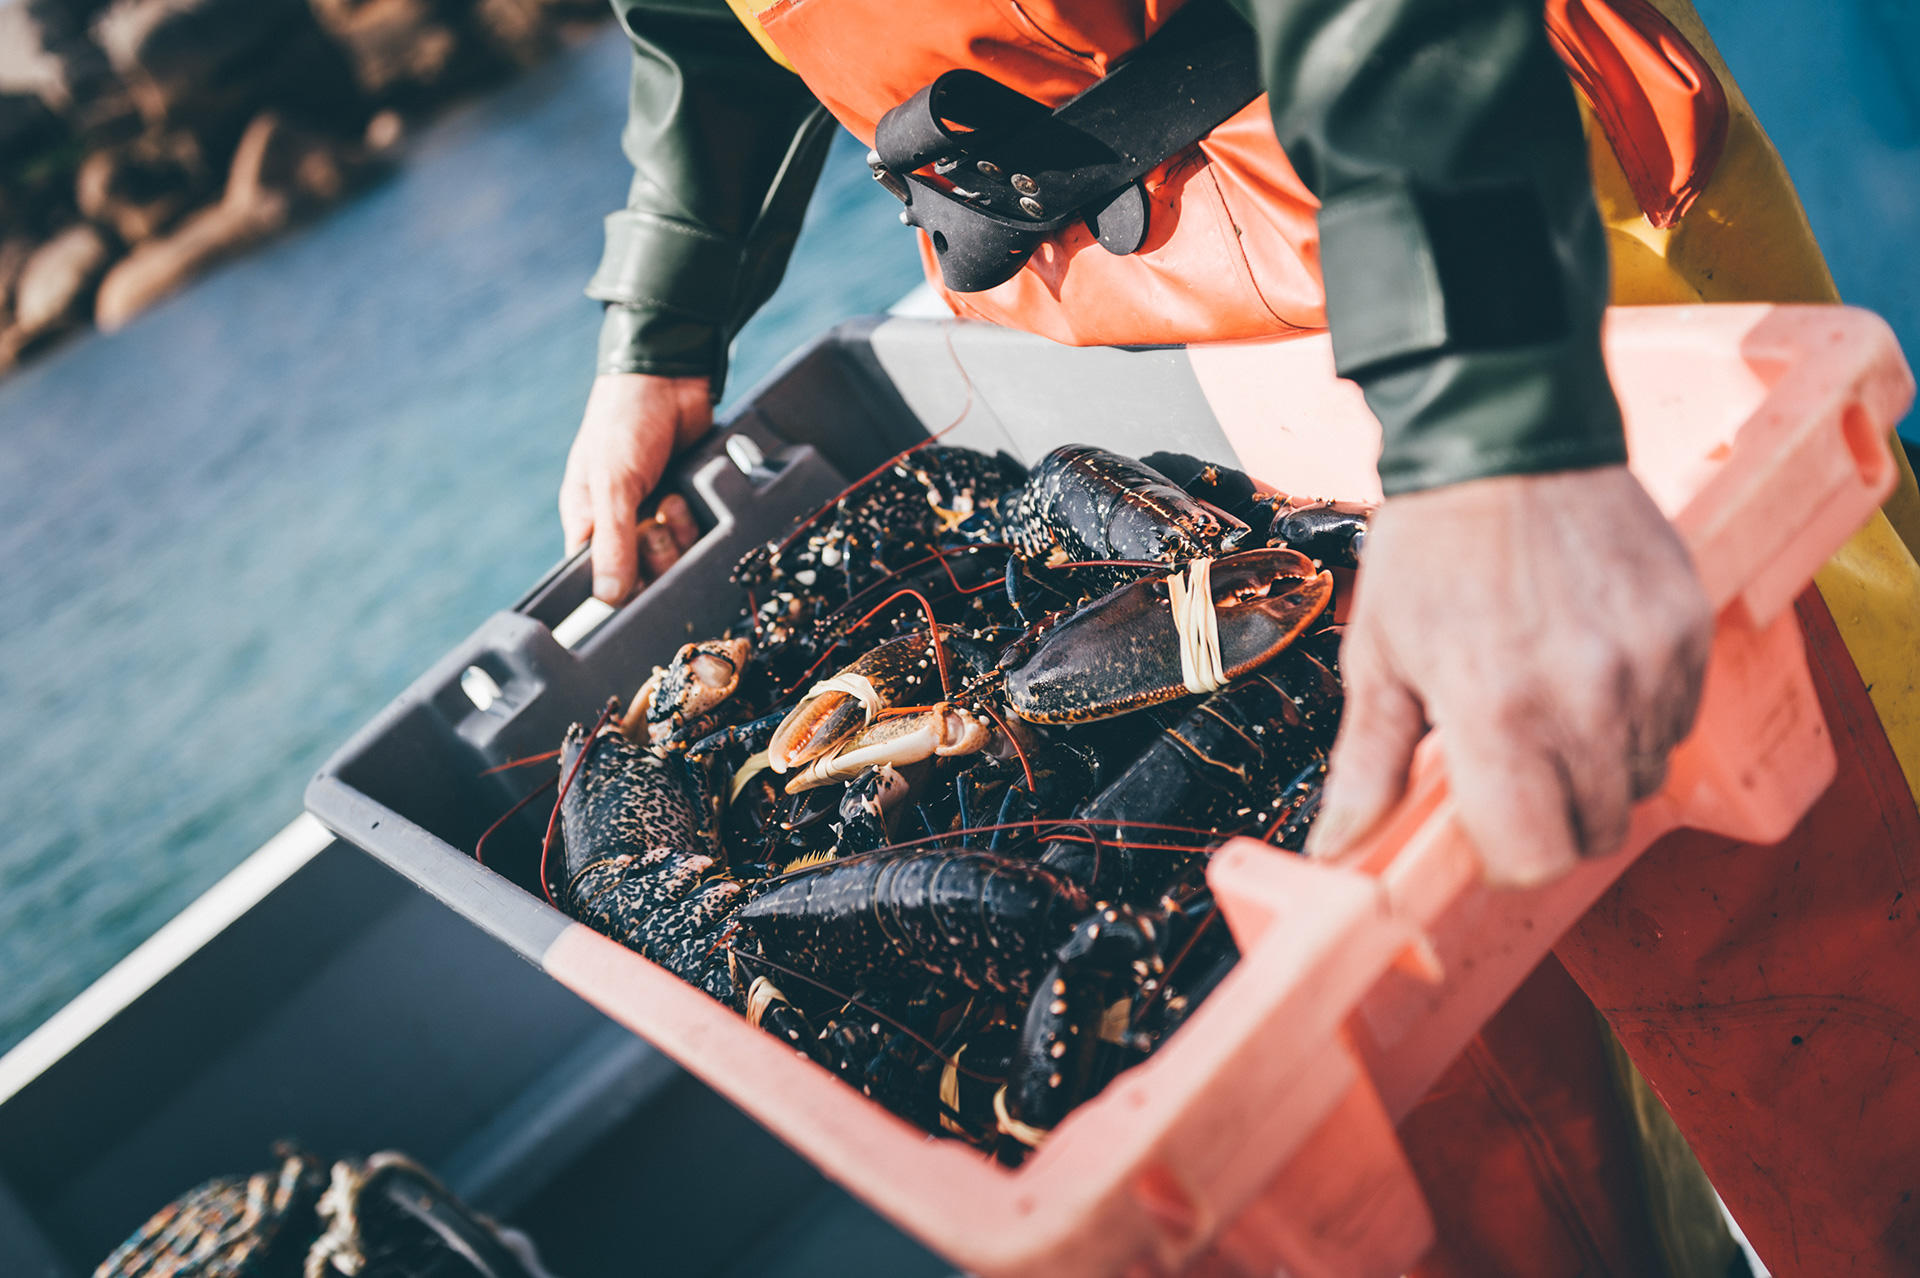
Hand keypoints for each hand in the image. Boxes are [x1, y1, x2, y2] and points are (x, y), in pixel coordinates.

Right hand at [559, 373, 711, 602]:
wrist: (670, 381)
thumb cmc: (623, 424)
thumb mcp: (612, 483)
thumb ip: (612, 541)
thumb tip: (608, 598)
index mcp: (588, 522)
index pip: (600, 577)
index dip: (621, 584)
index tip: (638, 577)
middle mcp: (621, 524)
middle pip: (644, 574)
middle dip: (657, 552)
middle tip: (654, 521)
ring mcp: (655, 514)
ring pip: (675, 557)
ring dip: (679, 534)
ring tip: (672, 500)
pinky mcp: (687, 503)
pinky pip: (699, 533)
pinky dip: (697, 518)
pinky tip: (687, 494)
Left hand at [1305, 466, 1712, 886]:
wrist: (1506, 439)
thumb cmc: (1430, 550)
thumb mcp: (1377, 657)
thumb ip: (1368, 766)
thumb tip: (1337, 852)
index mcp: (1496, 712)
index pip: (1534, 855)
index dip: (1505, 856)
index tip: (1484, 824)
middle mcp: (1585, 697)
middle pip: (1598, 830)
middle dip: (1553, 817)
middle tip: (1513, 764)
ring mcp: (1649, 663)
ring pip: (1645, 778)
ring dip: (1601, 767)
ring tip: (1549, 703)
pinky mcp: (1689, 628)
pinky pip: (1681, 717)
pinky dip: (1643, 717)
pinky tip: (1593, 668)